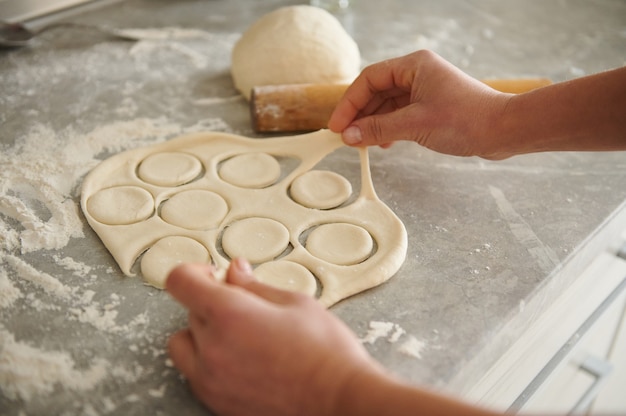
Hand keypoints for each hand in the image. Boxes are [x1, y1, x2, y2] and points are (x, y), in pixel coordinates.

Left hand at [166, 258, 380, 415]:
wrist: (339, 400)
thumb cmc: (326, 352)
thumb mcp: (295, 303)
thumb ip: (255, 286)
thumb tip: (234, 271)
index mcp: (229, 314)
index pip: (180, 281)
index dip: (194, 272)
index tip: (212, 275)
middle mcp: (211, 348)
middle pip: (189, 312)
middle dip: (212, 303)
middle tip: (247, 307)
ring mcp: (210, 380)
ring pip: (185, 346)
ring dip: (202, 335)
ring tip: (239, 336)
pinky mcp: (217, 403)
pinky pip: (197, 374)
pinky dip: (210, 362)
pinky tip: (244, 360)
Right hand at [328, 50, 512, 158]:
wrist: (502, 130)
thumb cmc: (466, 119)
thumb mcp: (415, 125)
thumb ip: (379, 129)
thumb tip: (349, 135)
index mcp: (414, 66)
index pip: (370, 79)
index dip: (350, 102)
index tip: (338, 125)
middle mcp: (417, 74)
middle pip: (376, 91)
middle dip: (360, 114)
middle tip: (345, 137)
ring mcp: (425, 90)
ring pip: (387, 105)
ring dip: (373, 123)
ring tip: (361, 143)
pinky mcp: (431, 107)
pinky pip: (400, 114)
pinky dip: (388, 128)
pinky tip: (382, 143)